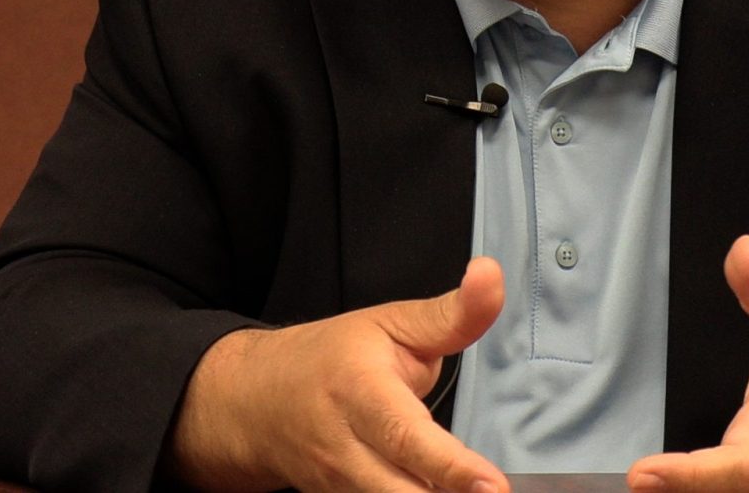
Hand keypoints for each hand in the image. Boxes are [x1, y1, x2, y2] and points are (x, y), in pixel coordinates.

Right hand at [167, 257, 510, 492]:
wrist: (257, 401)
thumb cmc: (332, 358)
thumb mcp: (390, 323)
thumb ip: (450, 314)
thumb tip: (492, 277)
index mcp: (359, 389)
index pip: (406, 435)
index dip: (450, 466)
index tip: (492, 485)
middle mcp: (344, 445)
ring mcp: (338, 485)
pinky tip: (441, 491)